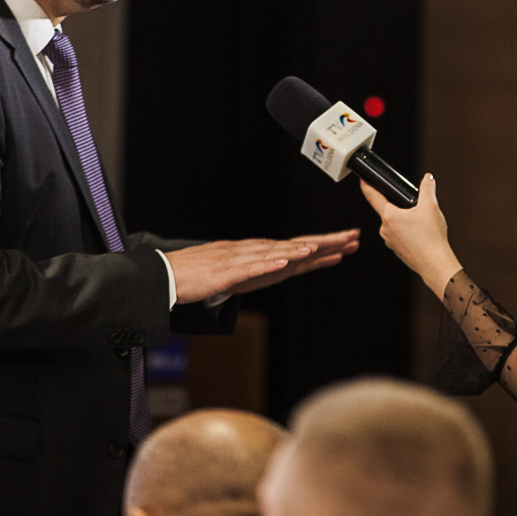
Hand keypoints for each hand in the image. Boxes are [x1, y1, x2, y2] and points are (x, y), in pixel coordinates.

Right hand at [166, 230, 358, 303]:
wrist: (164, 277)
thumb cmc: (195, 276)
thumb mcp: (234, 276)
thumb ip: (256, 273)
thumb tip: (278, 270)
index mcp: (254, 255)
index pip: (294, 249)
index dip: (322, 247)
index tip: (346, 244)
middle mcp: (250, 252)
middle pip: (293, 246)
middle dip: (324, 243)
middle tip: (353, 238)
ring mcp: (237, 260)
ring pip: (275, 254)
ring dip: (300, 251)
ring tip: (323, 248)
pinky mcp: (223, 272)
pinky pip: (250, 268)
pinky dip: (268, 264)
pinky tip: (285, 262)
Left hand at [359, 174, 461, 298]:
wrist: (435, 264)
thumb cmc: (430, 238)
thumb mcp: (431, 207)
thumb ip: (427, 189)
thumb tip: (428, 178)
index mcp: (389, 216)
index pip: (373, 197)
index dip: (367, 186)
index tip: (362, 180)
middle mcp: (385, 229)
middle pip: (388, 211)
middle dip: (399, 206)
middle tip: (415, 207)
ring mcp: (390, 241)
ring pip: (395, 224)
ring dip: (404, 220)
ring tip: (422, 223)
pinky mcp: (397, 250)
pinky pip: (399, 236)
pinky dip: (408, 232)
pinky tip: (421, 235)